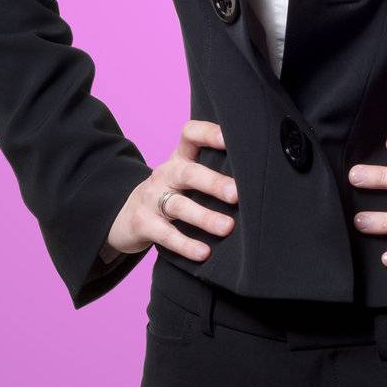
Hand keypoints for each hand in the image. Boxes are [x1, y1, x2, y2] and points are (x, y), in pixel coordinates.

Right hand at [105, 120, 237, 263]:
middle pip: (188, 173)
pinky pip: (166, 235)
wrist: (127, 216)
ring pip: (179, 206)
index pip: (191, 134)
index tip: (231, 139)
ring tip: (227, 227)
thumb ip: (212, 170)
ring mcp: (152, 198)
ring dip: (204, 217)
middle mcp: (165, 174)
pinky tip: (203, 252)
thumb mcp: (186, 176)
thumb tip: (259, 179)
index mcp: (179, 158)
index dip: (209, 133)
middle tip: (236, 194)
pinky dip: (185, 244)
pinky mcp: (143, 223)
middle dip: (213, 183)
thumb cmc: (171, 193)